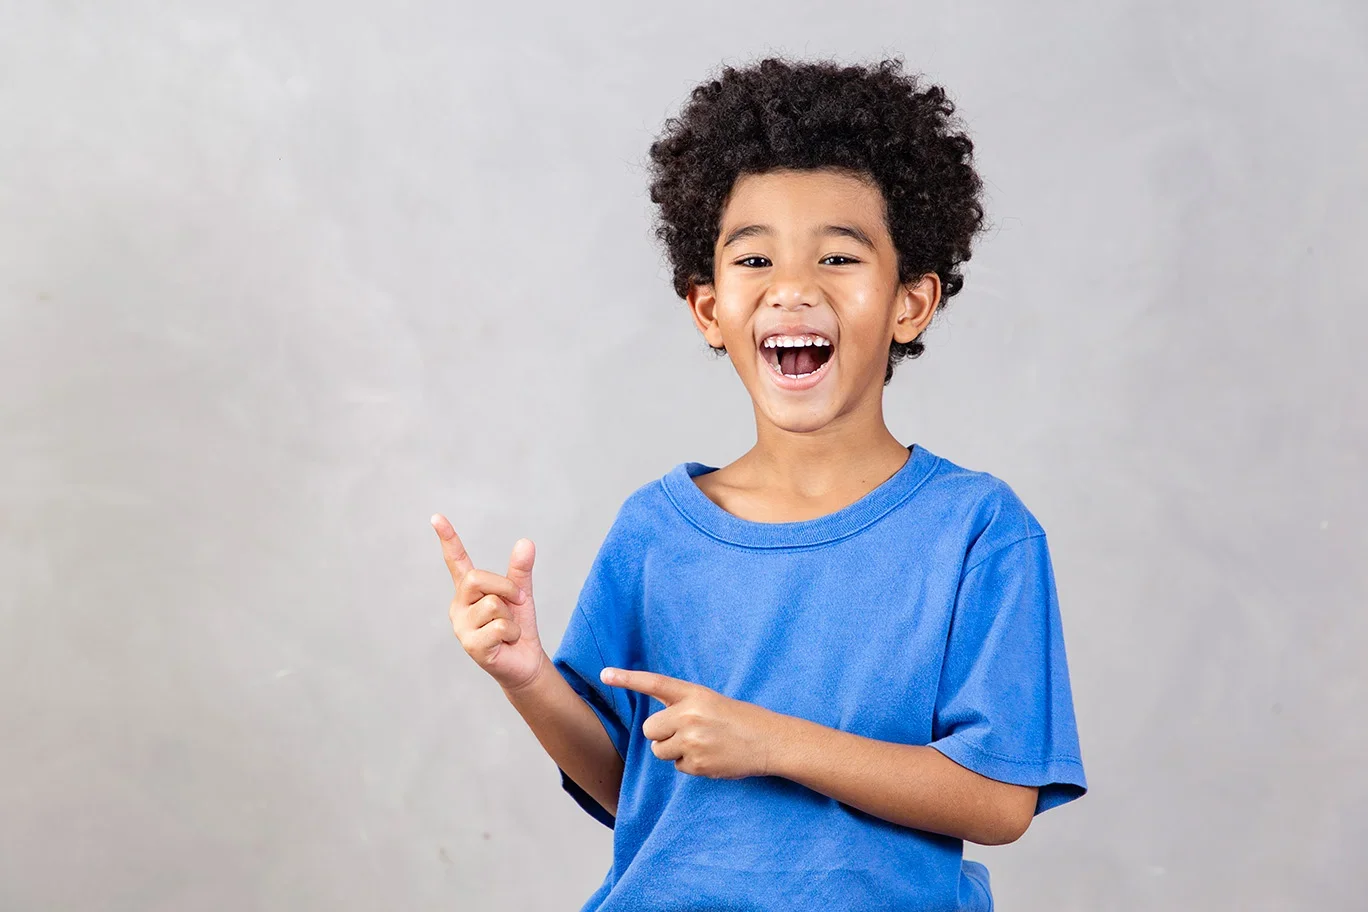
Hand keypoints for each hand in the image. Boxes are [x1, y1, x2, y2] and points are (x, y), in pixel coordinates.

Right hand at [432, 514, 545, 692]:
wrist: (525, 660)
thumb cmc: (517, 626)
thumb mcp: (520, 594)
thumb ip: (520, 570)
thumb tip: (525, 541)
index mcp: (468, 591)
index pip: (456, 561)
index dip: (448, 539)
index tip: (436, 517)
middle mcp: (459, 606)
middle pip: (476, 578)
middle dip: (505, 587)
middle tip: (518, 601)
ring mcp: (461, 627)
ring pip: (493, 604)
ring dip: (511, 616)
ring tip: (508, 629)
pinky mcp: (471, 645)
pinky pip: (500, 626)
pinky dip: (512, 633)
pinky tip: (505, 642)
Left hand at [600, 667, 780, 779]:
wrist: (770, 741)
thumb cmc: (740, 720)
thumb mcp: (710, 702)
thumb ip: (682, 706)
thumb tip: (656, 726)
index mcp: (694, 694)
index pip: (655, 683)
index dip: (627, 679)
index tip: (604, 673)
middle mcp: (689, 714)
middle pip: (650, 729)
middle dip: (661, 735)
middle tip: (685, 734)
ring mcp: (692, 740)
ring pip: (659, 750)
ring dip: (673, 751)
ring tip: (701, 745)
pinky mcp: (696, 763)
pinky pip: (677, 766)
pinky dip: (690, 765)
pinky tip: (710, 757)